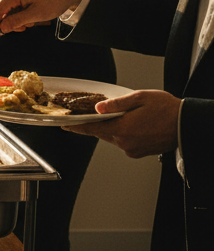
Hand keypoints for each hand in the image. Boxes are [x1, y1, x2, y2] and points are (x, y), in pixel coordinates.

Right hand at [0, 0, 85, 32]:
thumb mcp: (36, 15)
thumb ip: (16, 22)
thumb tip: (1, 28)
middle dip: (5, 22)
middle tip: (19, 30)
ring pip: (5, 7)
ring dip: (13, 18)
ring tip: (29, 22)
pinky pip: (11, 4)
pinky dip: (17, 13)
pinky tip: (29, 16)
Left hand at [63, 90, 180, 157]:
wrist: (186, 124)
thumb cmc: (167, 109)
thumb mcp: (141, 98)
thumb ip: (117, 103)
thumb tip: (98, 108)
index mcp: (122, 129)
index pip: (92, 128)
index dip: (76, 126)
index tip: (64, 125)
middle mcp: (124, 142)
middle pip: (102, 132)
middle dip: (98, 123)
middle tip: (96, 113)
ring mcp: (131, 149)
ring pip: (113, 137)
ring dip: (113, 128)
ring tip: (125, 117)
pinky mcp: (138, 153)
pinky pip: (124, 142)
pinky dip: (123, 134)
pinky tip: (134, 125)